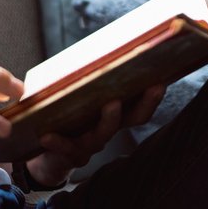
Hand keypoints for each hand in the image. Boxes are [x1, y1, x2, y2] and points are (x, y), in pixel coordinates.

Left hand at [25, 84, 165, 187]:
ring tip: (111, 104)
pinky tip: (46, 136)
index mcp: (111, 115)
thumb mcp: (71, 98)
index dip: (152, 96)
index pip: (139, 107)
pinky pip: (66, 149)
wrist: (46, 158)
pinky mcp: (69, 156)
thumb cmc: (62, 120)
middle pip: (133, 119)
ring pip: (103, 135)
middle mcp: (106, 130)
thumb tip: (84, 50)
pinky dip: (58, 142)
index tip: (162, 79)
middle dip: (145, 103)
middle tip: (152, 86)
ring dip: (109, 120)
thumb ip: (77, 80)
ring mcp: (90, 146)